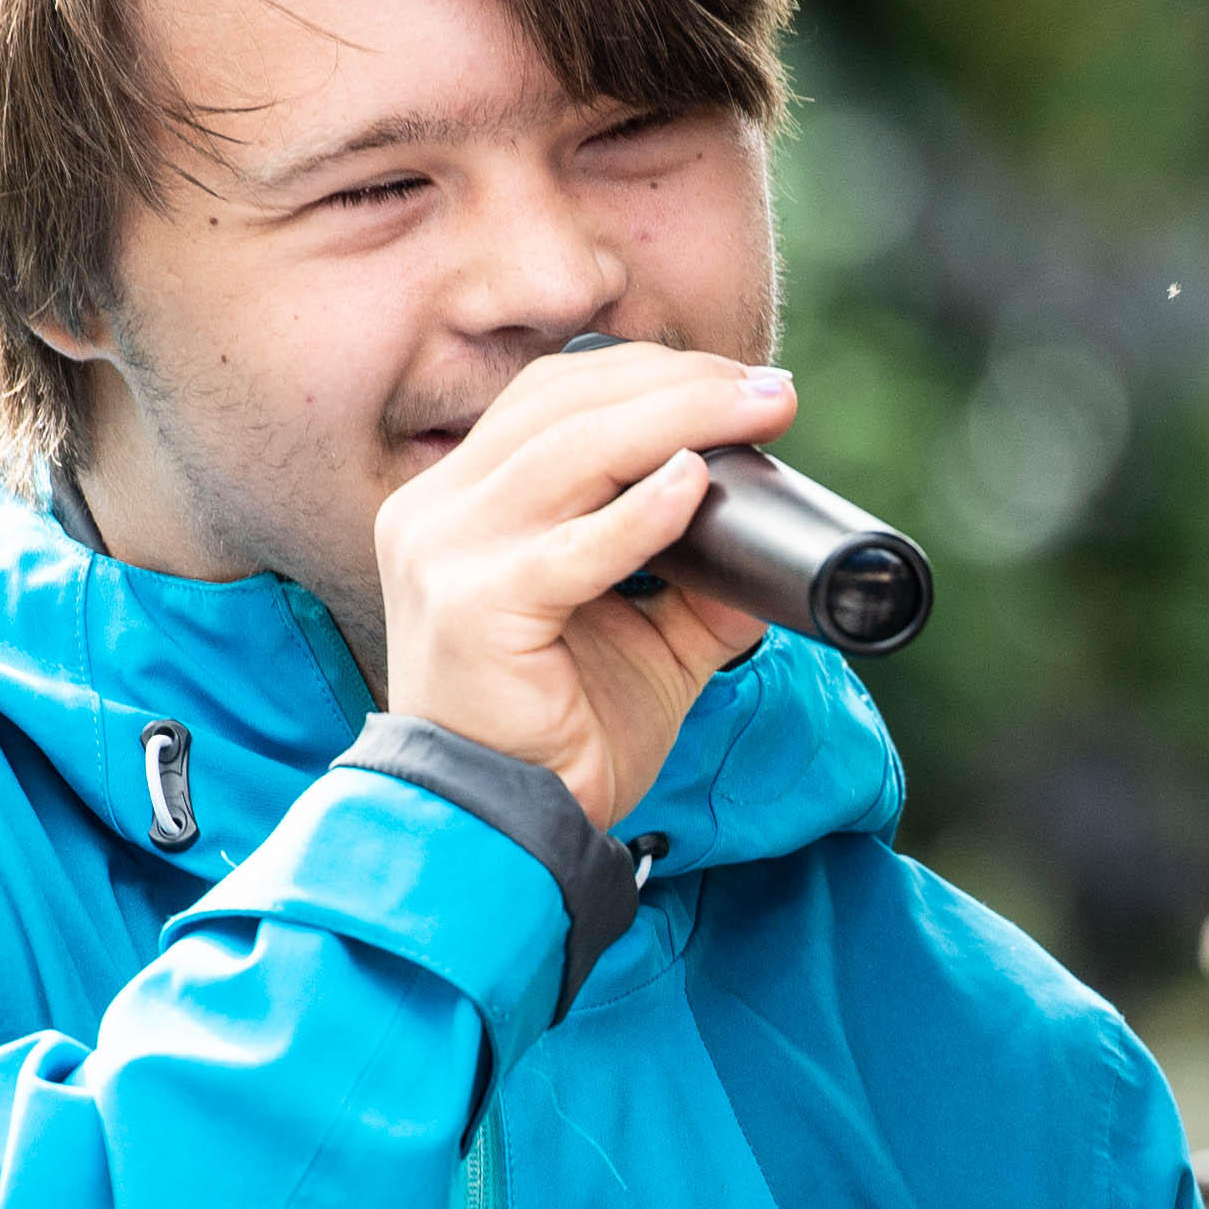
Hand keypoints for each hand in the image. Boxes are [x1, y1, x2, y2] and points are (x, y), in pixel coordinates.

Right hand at [372, 341, 790, 832]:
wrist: (496, 833)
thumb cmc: (554, 739)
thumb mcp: (639, 640)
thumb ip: (692, 583)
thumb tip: (774, 543)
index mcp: (458, 503)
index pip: (552, 400)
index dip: (647, 375)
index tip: (738, 381)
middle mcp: (434, 512)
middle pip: (563, 404)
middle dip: (677, 385)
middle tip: (769, 390)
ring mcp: (443, 553)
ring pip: (572, 450)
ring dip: (677, 420)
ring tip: (755, 412)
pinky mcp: (472, 606)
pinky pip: (572, 547)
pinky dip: (641, 512)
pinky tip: (694, 484)